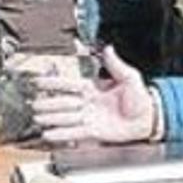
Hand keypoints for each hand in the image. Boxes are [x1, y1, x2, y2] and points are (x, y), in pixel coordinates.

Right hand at [32, 45, 154, 143]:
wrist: (148, 117)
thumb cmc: (140, 98)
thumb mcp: (129, 76)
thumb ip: (116, 64)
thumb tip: (109, 48)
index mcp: (93, 88)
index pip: (69, 84)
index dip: (53, 83)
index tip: (39, 82)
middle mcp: (88, 103)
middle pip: (63, 102)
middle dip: (48, 103)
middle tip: (34, 104)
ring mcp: (90, 118)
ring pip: (66, 117)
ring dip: (52, 118)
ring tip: (38, 118)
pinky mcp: (94, 131)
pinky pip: (75, 132)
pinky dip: (62, 134)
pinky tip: (50, 134)